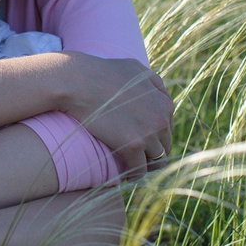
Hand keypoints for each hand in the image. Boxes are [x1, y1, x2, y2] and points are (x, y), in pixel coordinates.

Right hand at [63, 55, 173, 176]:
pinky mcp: (133, 145)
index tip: (141, 143)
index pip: (167, 129)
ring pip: (156, 160)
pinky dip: (134, 175)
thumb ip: (154, 83)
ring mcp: (149, 132)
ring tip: (131, 168)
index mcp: (164, 103)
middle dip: (152, 152)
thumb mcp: (136, 69)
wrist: (78, 82)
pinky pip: (140, 169)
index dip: (155, 137)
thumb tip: (161, 94)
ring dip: (145, 166)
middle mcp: (162, 118)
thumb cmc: (101, 72)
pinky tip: (124, 175)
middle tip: (135, 158)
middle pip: (164, 146)